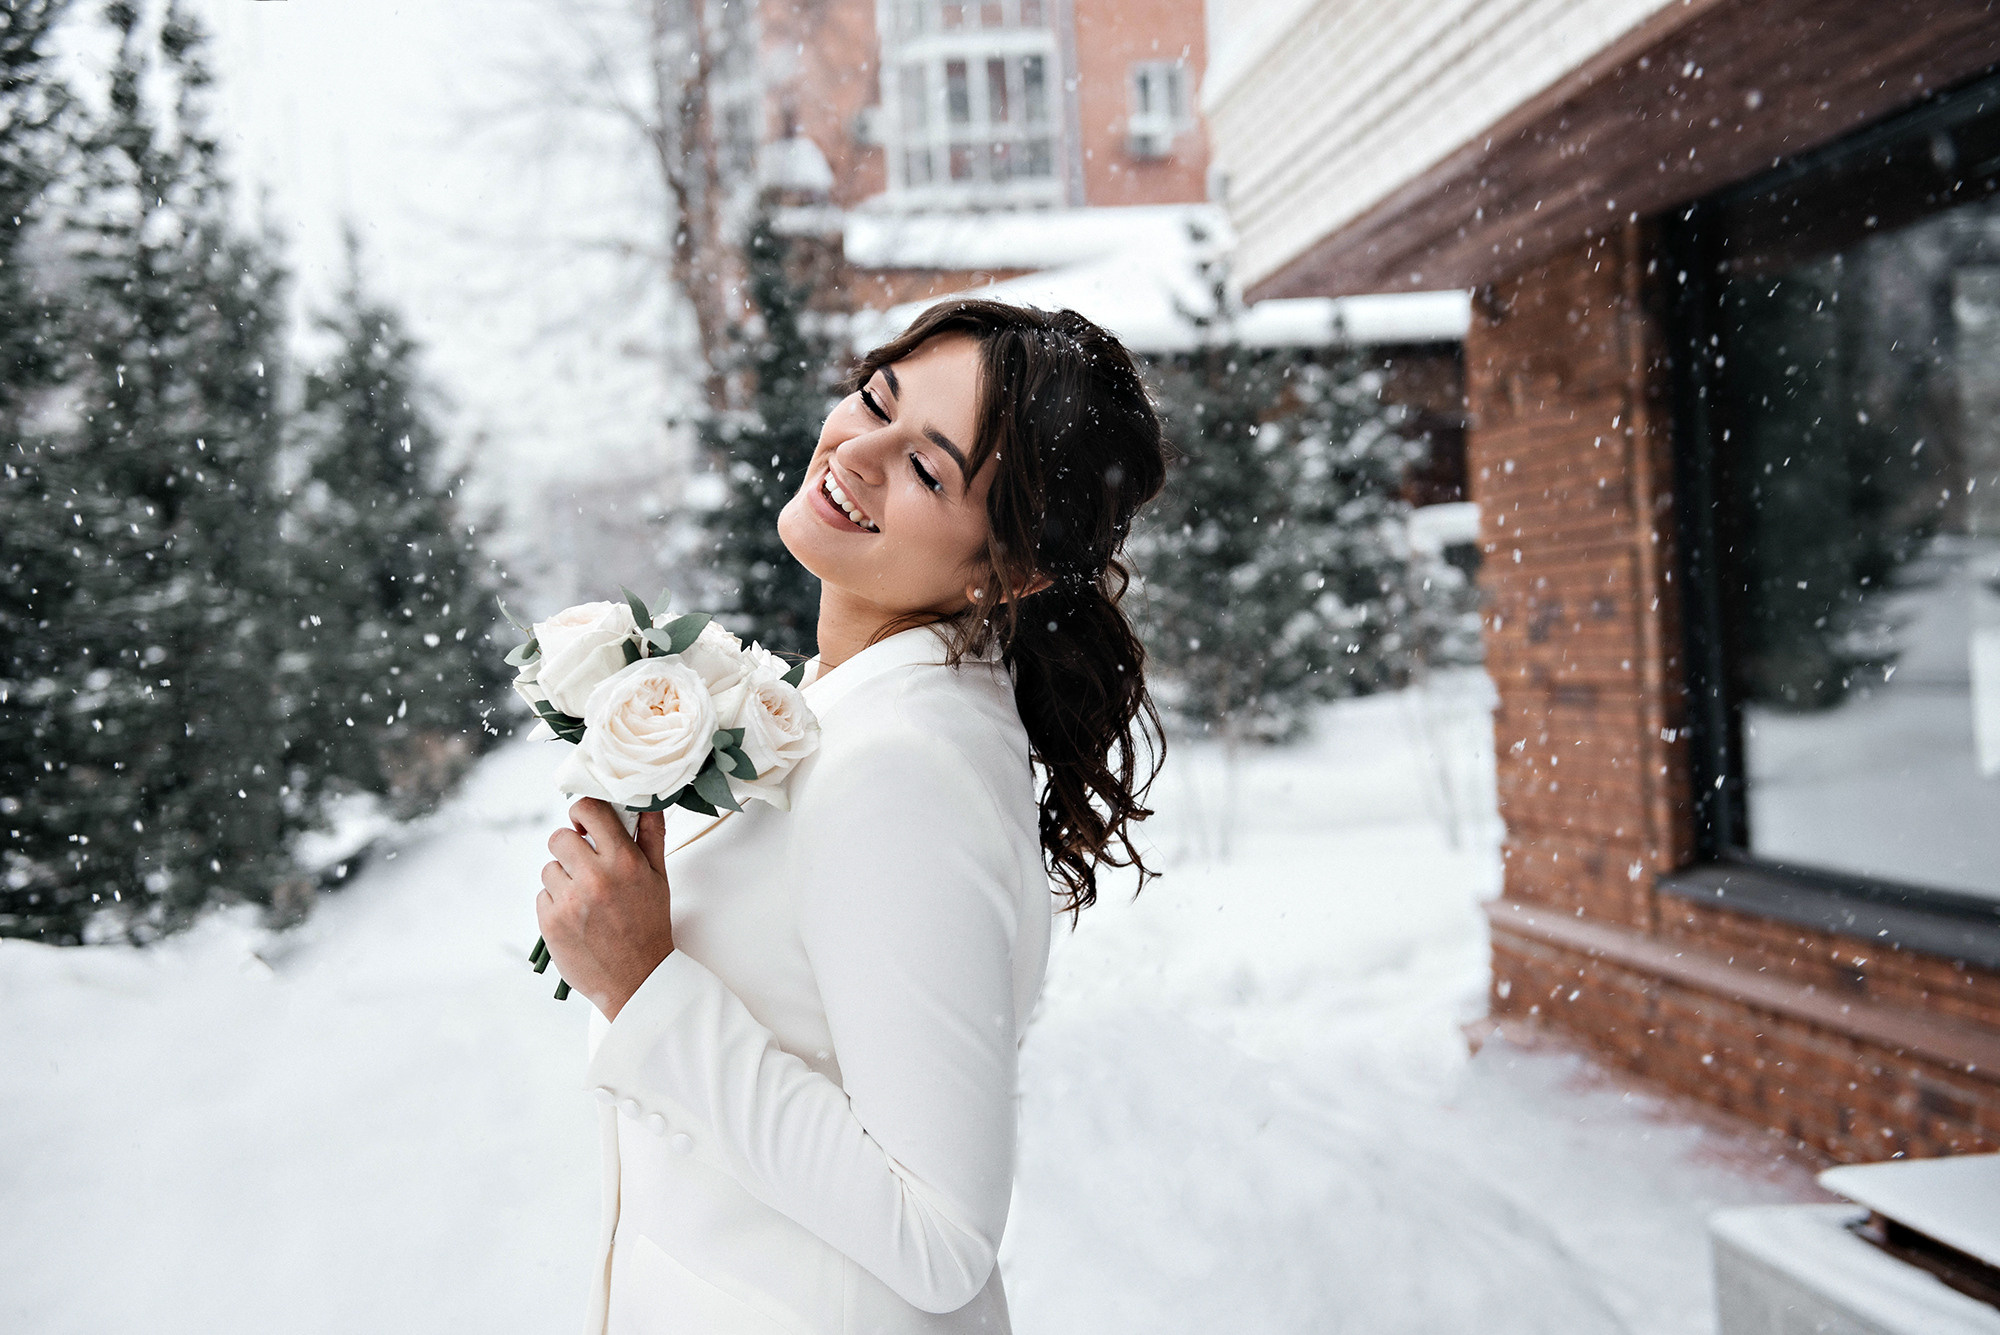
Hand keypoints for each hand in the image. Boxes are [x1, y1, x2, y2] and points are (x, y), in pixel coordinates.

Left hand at [537, 798, 673, 1020]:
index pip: (589, 810)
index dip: (582, 813)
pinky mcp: (550, 922)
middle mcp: (595, 877)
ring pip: (549, 868)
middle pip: (559, 837)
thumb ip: (651, 835)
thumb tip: (647, 802)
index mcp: (624, 861)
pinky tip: (576, 919)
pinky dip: (555, 904)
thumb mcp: (659, 877)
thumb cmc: (649, 926)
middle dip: (569, 848)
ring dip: (562, 879)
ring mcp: (570, 900)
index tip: (584, 824)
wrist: (637, 979)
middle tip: (584, 866)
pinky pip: (542, 896)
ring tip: (585, 900)